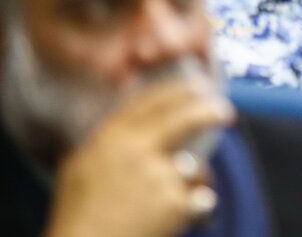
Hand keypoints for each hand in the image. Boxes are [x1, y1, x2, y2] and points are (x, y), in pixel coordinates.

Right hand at [43, 78, 234, 236]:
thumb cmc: (76, 214)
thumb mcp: (77, 166)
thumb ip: (102, 141)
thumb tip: (123, 124)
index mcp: (111, 136)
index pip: (152, 99)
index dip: (179, 89)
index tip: (197, 86)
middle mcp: (137, 148)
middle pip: (185, 117)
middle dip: (209, 110)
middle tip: (225, 112)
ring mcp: (159, 175)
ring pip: (196, 166)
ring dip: (196, 179)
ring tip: (187, 193)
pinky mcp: (175, 202)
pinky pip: (200, 198)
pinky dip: (196, 207)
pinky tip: (184, 215)